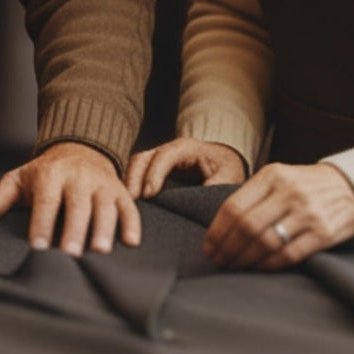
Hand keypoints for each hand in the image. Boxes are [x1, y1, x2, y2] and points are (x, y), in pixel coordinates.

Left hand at [0, 142, 141, 253]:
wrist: (81, 146)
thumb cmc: (46, 171)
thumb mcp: (20, 177)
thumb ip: (1, 198)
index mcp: (51, 175)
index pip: (46, 201)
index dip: (42, 224)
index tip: (37, 247)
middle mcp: (78, 178)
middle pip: (77, 205)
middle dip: (74, 229)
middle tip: (70, 254)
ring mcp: (101, 184)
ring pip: (105, 206)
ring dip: (104, 228)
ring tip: (99, 250)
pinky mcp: (120, 190)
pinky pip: (128, 206)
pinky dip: (131, 223)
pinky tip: (130, 242)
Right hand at [124, 137, 246, 198]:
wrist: (225, 161)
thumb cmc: (227, 168)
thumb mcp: (228, 176)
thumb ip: (215, 186)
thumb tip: (199, 202)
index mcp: (187, 148)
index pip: (166, 156)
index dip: (155, 173)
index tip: (149, 194)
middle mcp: (169, 150)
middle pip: (144, 158)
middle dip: (134, 179)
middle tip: (129, 203)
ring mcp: (159, 157)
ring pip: (136, 165)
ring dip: (129, 183)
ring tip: (124, 206)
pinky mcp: (154, 169)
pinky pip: (136, 173)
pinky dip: (130, 186)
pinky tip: (127, 203)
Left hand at [203, 162, 353, 270]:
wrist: (353, 188)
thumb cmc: (307, 186)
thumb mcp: (280, 178)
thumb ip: (254, 196)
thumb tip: (220, 229)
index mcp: (273, 175)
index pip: (234, 206)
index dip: (217, 232)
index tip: (209, 247)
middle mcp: (289, 191)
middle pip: (246, 227)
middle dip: (227, 249)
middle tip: (219, 262)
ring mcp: (307, 212)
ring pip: (265, 243)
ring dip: (244, 260)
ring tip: (235, 267)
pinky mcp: (323, 233)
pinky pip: (288, 255)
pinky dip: (268, 265)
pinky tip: (258, 268)